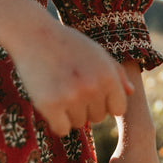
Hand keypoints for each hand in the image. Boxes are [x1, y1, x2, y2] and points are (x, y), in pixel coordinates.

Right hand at [12, 23, 133, 136]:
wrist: (32, 34)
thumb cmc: (66, 42)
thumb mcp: (96, 52)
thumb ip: (116, 72)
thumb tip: (130, 92)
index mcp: (107, 76)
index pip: (117, 109)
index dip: (104, 101)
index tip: (89, 90)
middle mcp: (92, 88)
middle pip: (97, 117)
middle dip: (85, 106)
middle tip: (68, 85)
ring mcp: (71, 97)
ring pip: (78, 123)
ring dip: (68, 112)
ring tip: (57, 89)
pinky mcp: (50, 105)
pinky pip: (61, 129)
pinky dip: (55, 121)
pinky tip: (49, 102)